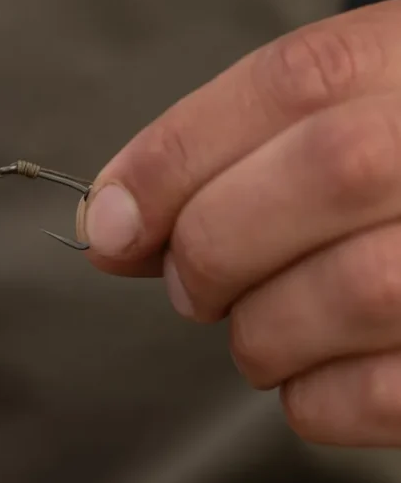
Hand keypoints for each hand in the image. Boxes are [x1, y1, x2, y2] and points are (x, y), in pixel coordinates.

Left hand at [80, 0, 400, 446]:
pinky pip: (383, 394)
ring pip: (356, 288)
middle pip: (329, 171)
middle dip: (216, 245)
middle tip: (190, 284)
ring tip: (259, 329)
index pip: (294, 83)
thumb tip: (110, 222)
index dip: (177, 157)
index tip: (109, 221)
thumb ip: (233, 153)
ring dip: (261, 331)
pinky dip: (315, 398)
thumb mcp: (341, 117)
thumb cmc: (391, 169)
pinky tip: (313, 373)